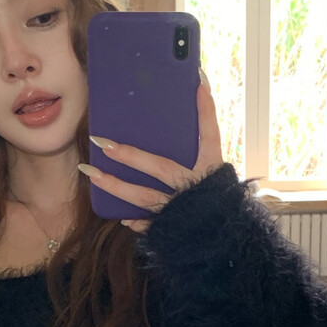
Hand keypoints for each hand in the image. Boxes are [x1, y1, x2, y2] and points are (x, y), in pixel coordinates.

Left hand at [82, 70, 224, 233]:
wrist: (234, 242)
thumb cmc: (225, 206)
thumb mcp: (219, 175)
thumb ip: (203, 150)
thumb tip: (190, 111)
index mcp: (212, 171)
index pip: (210, 135)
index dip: (206, 110)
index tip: (198, 84)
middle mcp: (196, 187)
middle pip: (160, 167)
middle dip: (129, 154)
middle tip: (102, 142)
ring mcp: (182, 209)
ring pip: (144, 196)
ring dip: (115, 185)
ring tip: (92, 173)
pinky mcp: (174, 229)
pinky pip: (150, 223)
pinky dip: (137, 220)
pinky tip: (122, 216)